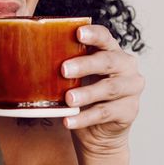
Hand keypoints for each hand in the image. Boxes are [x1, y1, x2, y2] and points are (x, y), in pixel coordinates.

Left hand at [61, 24, 143, 158]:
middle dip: (85, 64)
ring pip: (108, 88)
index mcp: (112, 51)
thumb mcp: (76, 78)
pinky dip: (85, 117)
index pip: (105, 37)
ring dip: (86, 93)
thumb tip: (31, 54)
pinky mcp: (129, 110)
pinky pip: (105, 113)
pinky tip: (69, 120)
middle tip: (63, 69)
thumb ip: (65, 64)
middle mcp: (126, 66)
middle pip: (108, 61)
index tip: (78, 33)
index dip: (93, 34)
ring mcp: (131, 89)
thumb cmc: (84, 96)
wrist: (98, 131)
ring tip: (67, 99)